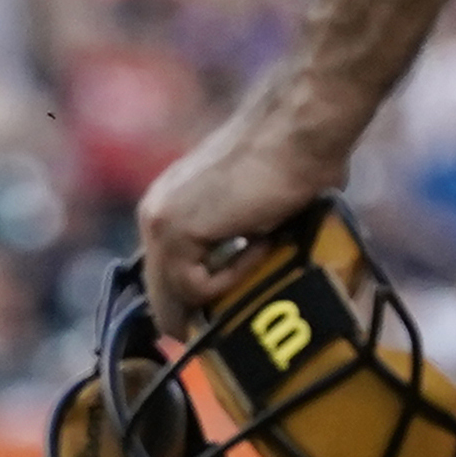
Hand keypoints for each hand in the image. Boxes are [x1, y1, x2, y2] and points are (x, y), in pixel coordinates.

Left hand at [137, 76, 353, 327]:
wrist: (300, 129)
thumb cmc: (294, 160)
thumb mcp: (255, 211)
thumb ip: (237, 241)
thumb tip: (255, 280)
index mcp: (170, 205)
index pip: (165, 272)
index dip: (187, 302)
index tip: (212, 322)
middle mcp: (155, 212)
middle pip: (161, 290)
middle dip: (194, 313)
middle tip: (226, 327)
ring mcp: (159, 220)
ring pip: (177, 294)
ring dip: (226, 287)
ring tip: (264, 249)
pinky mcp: (175, 230)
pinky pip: (196, 285)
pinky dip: (234, 277)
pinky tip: (262, 241)